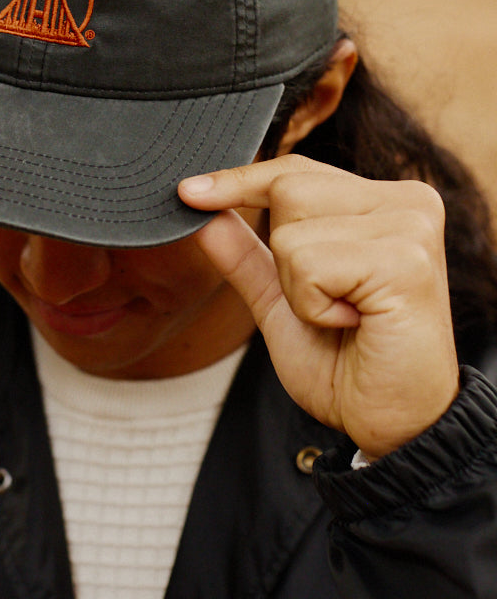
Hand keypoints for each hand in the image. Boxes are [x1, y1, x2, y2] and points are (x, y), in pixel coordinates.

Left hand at [179, 156, 458, 459]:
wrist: (392, 428)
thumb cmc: (348, 367)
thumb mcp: (282, 303)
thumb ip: (245, 255)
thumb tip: (199, 210)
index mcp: (386, 202)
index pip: (296, 170)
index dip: (239, 181)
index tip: (188, 192)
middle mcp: (407, 202)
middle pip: (288, 188)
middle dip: (285, 257)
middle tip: (333, 305)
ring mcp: (411, 227)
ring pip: (291, 231)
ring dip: (299, 289)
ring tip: (347, 316)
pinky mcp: (406, 262)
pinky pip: (308, 265)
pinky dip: (314, 307)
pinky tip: (357, 325)